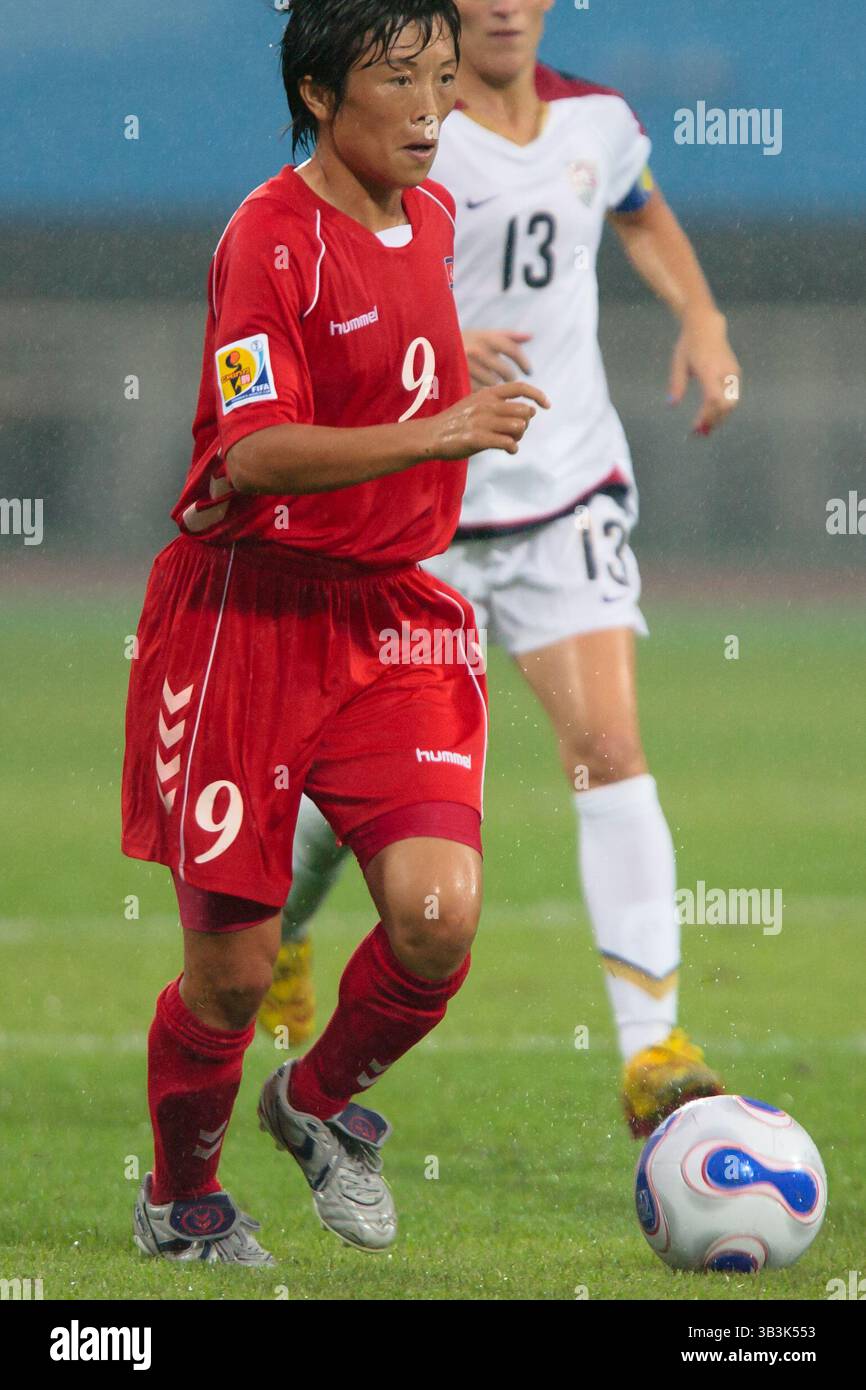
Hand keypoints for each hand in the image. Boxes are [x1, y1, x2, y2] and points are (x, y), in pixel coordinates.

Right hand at [427, 381, 550, 459]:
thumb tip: (529, 411)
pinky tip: (509, 450)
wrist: (431, 435)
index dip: (538, 395)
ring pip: (519, 427)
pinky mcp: (477, 439)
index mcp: (487, 394)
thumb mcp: (476, 404)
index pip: (520, 388)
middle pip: (523, 411)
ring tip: (510, 442)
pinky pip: (508, 443)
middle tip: (516, 434)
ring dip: (519, 437)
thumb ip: (499, 405)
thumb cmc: (456, 423)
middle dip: (525, 424)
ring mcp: (482, 422)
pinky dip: (513, 448)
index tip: (547, 405)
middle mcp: (486, 405)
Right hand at [463, 330, 532, 390]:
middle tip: (511, 382)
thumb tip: (531, 336)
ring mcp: (468, 367)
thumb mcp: (482, 334)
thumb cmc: (464, 342)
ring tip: (496, 386)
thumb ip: (507, 336)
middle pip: (506, 372)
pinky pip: (482, 392)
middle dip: (511, 378)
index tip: (529, 372)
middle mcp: (477, 351)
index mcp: (485, 337)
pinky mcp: (461, 381)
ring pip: (495, 384)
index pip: (513, 351)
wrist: (431, 351)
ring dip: (499, 388)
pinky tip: (484, 392)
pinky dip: (487, 393)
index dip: (524, 363)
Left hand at [668, 311, 741, 435]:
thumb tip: (672, 404)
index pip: (712, 399)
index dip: (706, 415)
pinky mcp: (735, 374)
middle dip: (714, 421)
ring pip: (731, 403)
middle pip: (725, 405)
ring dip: (719, 418)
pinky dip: (723, 409)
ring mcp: (733, 373)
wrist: (706, 327)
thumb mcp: (678, 364)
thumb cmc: (689, 345)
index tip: (695, 427)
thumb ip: (676, 385)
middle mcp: (724, 373)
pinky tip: (711, 417)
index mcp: (709, 370)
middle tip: (700, 434)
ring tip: (705, 429)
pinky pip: (732, 397)